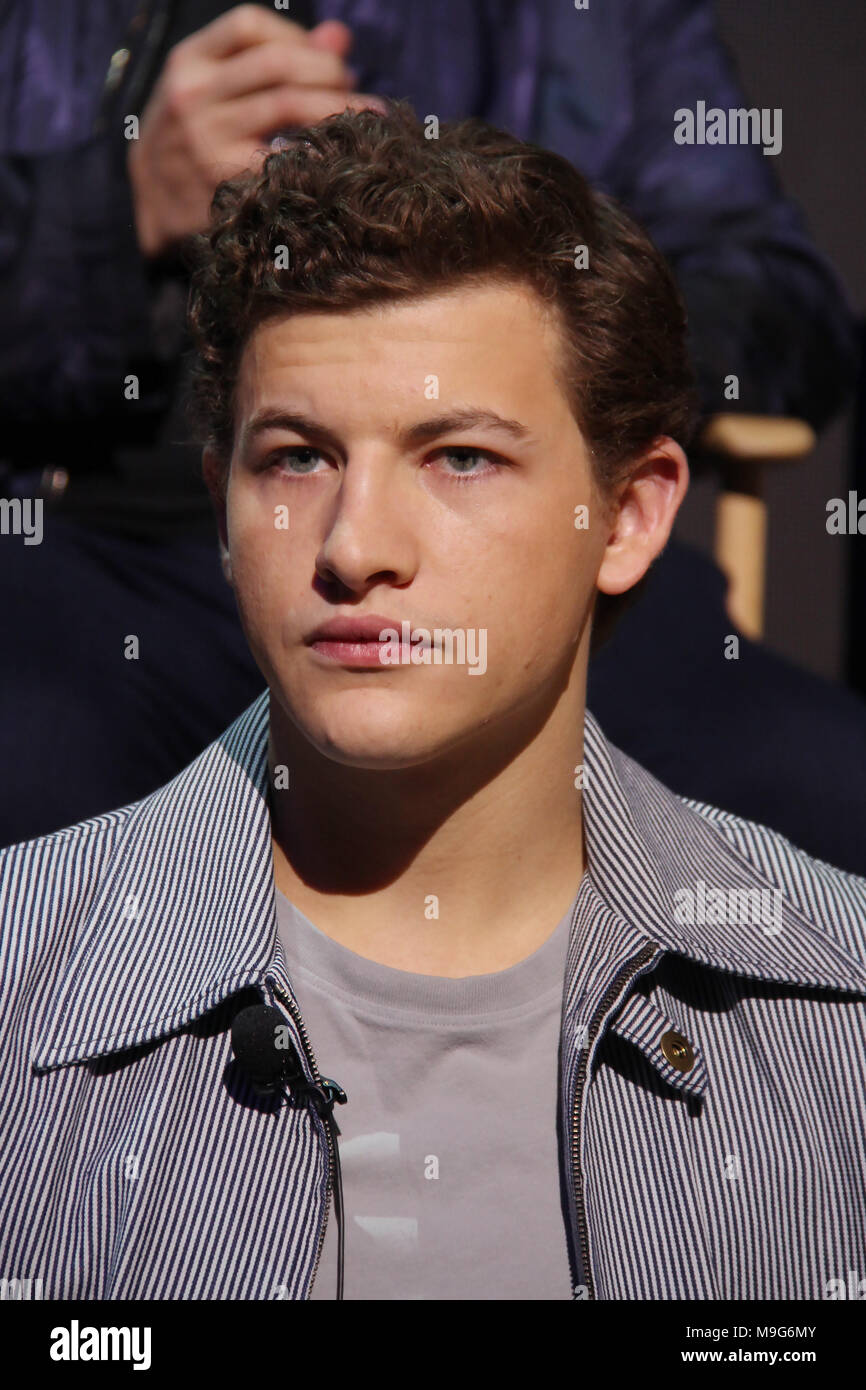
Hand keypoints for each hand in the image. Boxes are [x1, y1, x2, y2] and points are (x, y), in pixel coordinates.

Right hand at [127, 4, 386, 258]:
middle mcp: (194, 95)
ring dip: (338, 106)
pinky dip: (321, 150)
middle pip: (278, 63)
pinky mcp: (227, 182)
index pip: (249, 25)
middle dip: (327, 71)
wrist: (150, 207)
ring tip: (367, 116)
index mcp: (188, 62)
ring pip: (288, 105)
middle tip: (352, 88)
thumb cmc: (192, 140)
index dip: (296, 37)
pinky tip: (342, 155)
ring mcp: (207, 140)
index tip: (323, 58)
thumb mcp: (213, 89)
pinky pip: (287, 156)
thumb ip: (270, 59)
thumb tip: (339, 37)